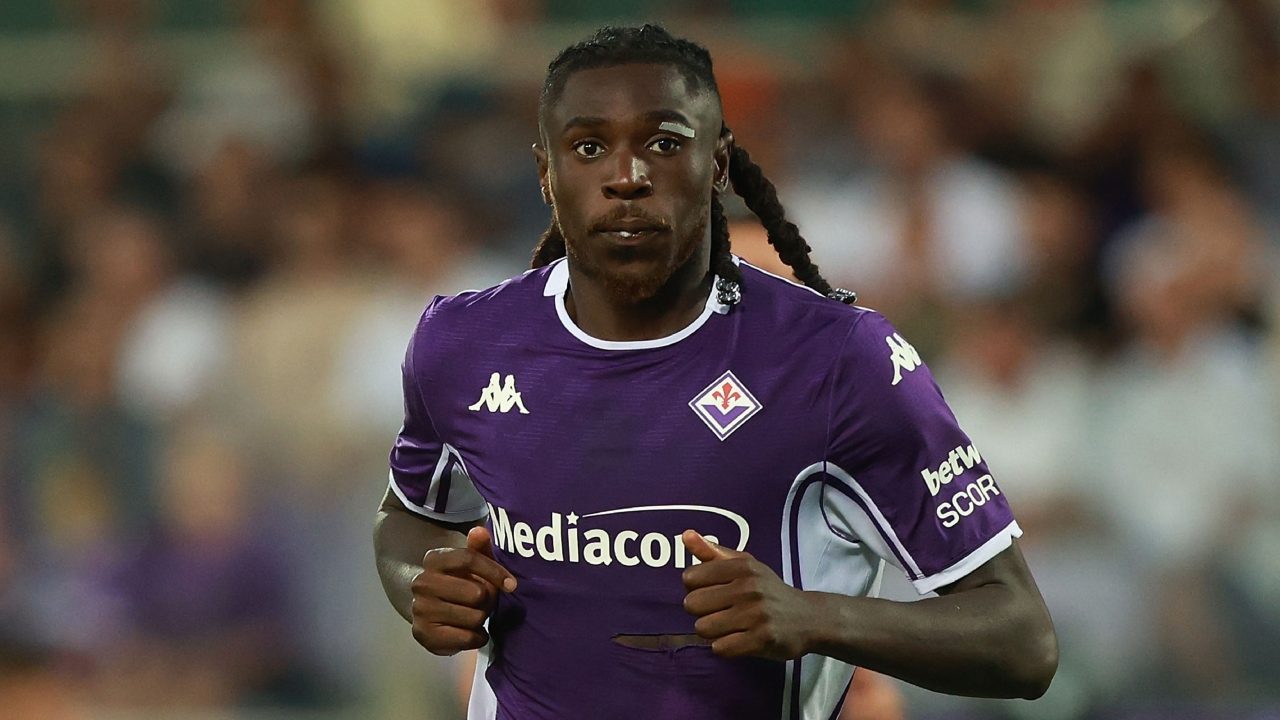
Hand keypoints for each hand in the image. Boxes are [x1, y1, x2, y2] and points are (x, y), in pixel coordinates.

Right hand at [411, 526, 516, 655]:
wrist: (428, 609)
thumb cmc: (458, 581)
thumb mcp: (470, 563)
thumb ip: (478, 547)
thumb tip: (479, 531)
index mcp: (434, 559)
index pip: (468, 559)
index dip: (494, 571)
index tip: (512, 585)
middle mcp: (422, 583)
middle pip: (476, 593)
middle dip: (488, 600)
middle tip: (485, 602)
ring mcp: (421, 609)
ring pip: (475, 617)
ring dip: (482, 619)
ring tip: (475, 615)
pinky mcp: (424, 635)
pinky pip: (468, 638)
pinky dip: (476, 637)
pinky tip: (471, 632)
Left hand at [681, 530, 814, 660]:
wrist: (808, 618)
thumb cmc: (768, 590)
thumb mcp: (745, 565)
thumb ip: (712, 552)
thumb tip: (686, 536)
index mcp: (742, 566)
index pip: (691, 577)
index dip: (695, 588)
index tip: (711, 592)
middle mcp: (749, 588)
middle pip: (692, 604)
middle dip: (701, 611)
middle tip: (720, 612)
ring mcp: (756, 614)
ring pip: (703, 628)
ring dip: (711, 631)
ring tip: (728, 626)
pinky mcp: (762, 639)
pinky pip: (720, 648)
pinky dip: (724, 647)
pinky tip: (737, 640)